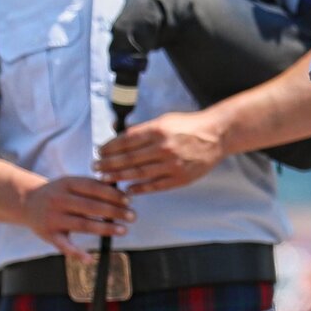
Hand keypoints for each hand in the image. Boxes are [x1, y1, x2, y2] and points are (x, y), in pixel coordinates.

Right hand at [19, 175, 131, 259]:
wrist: (27, 202)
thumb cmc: (58, 192)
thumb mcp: (71, 183)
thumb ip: (92, 186)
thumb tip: (122, 192)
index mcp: (66, 183)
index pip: (93, 187)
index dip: (112, 194)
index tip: (129, 200)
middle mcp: (59, 199)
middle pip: (90, 206)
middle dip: (114, 211)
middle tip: (132, 216)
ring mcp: (53, 218)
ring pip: (82, 224)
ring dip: (104, 228)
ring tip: (123, 230)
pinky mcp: (48, 234)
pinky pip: (64, 246)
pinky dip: (76, 253)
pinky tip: (90, 259)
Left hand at [96, 110, 225, 193]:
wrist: (215, 136)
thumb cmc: (188, 126)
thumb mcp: (164, 120)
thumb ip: (143, 129)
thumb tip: (119, 133)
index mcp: (158, 130)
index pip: (126, 141)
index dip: (110, 147)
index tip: (99, 151)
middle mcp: (163, 148)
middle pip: (128, 158)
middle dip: (108, 163)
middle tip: (95, 167)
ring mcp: (171, 165)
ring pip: (138, 173)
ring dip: (118, 177)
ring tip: (105, 178)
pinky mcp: (179, 178)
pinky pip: (155, 186)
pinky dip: (140, 189)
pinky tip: (128, 190)